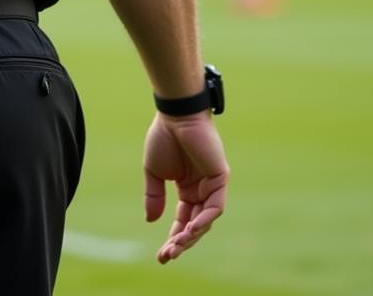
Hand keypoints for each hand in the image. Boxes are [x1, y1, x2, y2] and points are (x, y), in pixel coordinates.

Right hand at [144, 111, 228, 263]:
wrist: (175, 116)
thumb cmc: (163, 138)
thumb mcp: (154, 172)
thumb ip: (154, 196)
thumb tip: (151, 221)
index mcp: (187, 188)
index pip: (183, 220)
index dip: (173, 237)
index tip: (162, 255)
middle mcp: (201, 190)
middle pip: (194, 224)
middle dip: (182, 242)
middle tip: (168, 255)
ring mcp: (212, 185)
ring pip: (205, 220)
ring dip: (191, 235)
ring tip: (176, 245)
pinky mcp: (220, 178)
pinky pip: (215, 206)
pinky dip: (204, 219)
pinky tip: (191, 229)